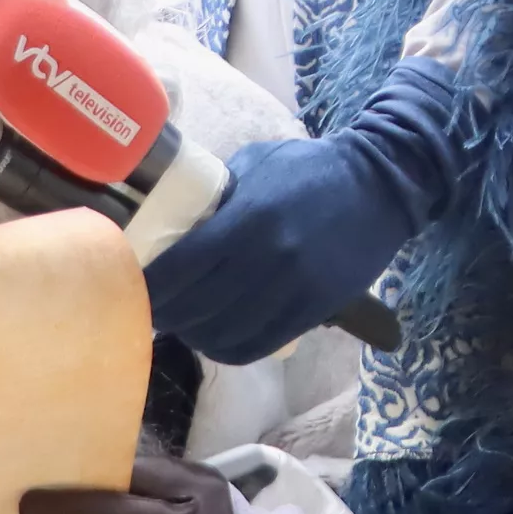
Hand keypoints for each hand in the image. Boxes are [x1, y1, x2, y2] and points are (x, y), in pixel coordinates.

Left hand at [143, 59, 468, 363]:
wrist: (381, 185)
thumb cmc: (309, 170)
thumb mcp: (255, 165)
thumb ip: (217, 197)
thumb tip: (173, 224)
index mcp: (249, 216)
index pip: (182, 268)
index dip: (151, 286)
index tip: (131, 286)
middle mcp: (270, 258)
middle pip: (197, 307)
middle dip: (166, 314)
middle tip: (152, 308)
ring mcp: (295, 288)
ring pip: (225, 334)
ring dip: (195, 335)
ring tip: (184, 325)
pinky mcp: (315, 310)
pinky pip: (259, 345)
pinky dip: (229, 347)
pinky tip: (217, 337)